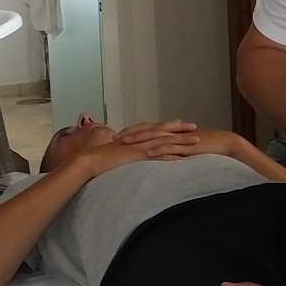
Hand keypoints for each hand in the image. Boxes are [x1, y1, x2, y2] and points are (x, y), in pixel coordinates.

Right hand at [74, 121, 198, 176]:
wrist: (88, 161)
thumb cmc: (99, 159)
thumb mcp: (116, 153)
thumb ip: (126, 152)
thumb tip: (130, 154)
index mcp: (135, 139)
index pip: (155, 129)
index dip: (168, 126)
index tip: (180, 124)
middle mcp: (140, 140)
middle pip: (164, 132)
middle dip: (180, 129)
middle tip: (195, 127)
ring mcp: (140, 147)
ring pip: (165, 142)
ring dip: (182, 141)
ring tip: (196, 141)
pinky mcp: (138, 156)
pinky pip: (158, 156)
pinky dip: (171, 157)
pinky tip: (182, 159)